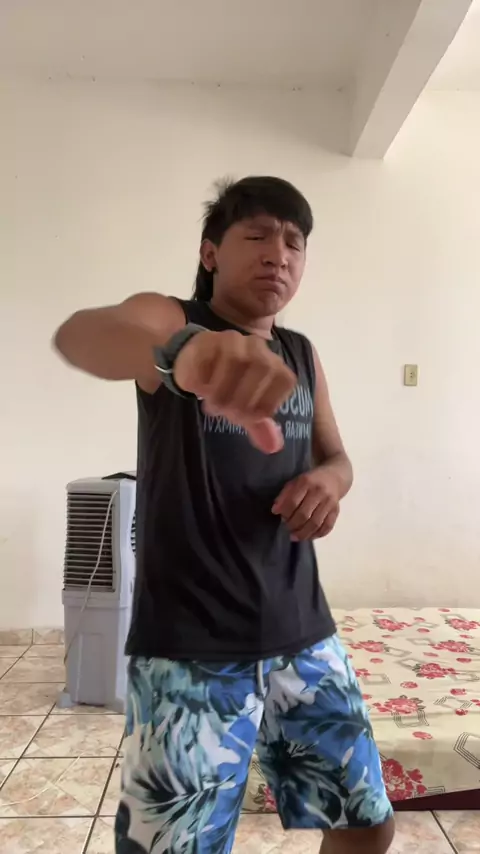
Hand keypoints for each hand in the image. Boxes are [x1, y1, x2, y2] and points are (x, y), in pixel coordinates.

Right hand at [174, 330, 295, 453]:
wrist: (197, 362)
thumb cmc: (227, 386)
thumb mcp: (245, 407)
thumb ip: (259, 425)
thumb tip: (274, 447)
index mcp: (273, 363)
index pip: (284, 379)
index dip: (269, 404)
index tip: (251, 419)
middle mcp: (257, 347)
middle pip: (262, 368)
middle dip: (244, 400)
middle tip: (228, 415)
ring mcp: (231, 341)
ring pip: (235, 361)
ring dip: (223, 390)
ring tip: (213, 406)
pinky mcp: (206, 341)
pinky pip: (207, 359)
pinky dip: (203, 380)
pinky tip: (198, 390)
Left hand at [272, 468, 339, 539]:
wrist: (334, 478)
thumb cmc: (310, 481)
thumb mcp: (294, 482)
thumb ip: (284, 495)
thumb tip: (275, 511)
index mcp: (306, 482)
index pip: (293, 502)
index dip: (284, 513)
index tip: (280, 517)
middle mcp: (319, 492)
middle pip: (304, 515)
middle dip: (293, 525)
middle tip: (287, 528)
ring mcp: (329, 502)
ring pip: (315, 523)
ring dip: (303, 534)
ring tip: (294, 536)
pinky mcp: (336, 511)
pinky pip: (327, 527)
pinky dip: (316, 535)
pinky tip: (308, 536)